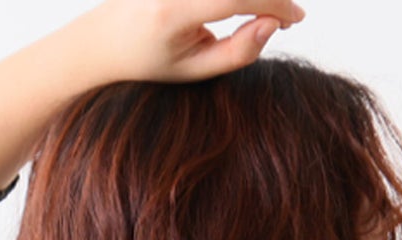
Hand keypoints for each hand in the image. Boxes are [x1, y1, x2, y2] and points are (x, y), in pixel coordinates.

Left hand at [77, 0, 307, 86]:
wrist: (105, 38)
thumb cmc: (150, 61)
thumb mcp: (194, 70)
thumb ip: (237, 52)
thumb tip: (273, 23)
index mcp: (173, 10)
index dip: (274, 3)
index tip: (296, 19)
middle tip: (286, 19)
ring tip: (267, 14)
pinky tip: (249, 5)